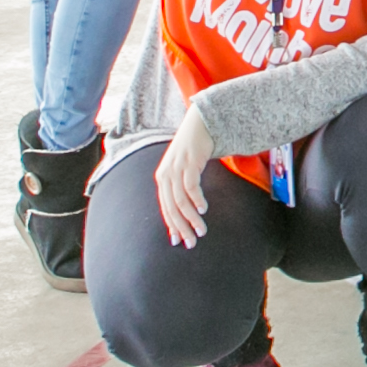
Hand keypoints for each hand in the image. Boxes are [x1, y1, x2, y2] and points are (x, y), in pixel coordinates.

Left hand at [154, 106, 216, 247]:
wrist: (199, 124)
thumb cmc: (193, 150)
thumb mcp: (183, 170)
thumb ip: (182, 187)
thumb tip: (188, 209)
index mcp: (162, 180)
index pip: (165, 209)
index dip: (172, 226)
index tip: (179, 241)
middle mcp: (165, 176)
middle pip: (171, 208)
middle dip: (182, 228)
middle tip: (192, 242)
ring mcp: (176, 169)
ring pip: (180, 201)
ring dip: (191, 218)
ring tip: (201, 230)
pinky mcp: (188, 163)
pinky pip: (190, 186)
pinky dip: (196, 200)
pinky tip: (203, 209)